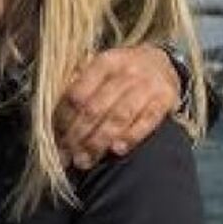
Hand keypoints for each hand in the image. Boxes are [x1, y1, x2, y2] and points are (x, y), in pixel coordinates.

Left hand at [54, 43, 179, 169]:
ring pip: (118, 117)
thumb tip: (56, 120)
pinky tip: (116, 151)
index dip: (64, 120)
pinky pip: (146, 122)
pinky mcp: (165, 99)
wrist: (164, 62)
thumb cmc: (124, 72)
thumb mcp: (102, 69)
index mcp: (104, 63)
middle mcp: (126, 72)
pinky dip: (130, 137)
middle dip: (77, 137)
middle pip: (95, 109)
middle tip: (68, 157)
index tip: (57, 140)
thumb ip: (81, 87)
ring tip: (85, 161)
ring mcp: (147, 85)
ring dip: (98, 143)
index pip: (77, 94)